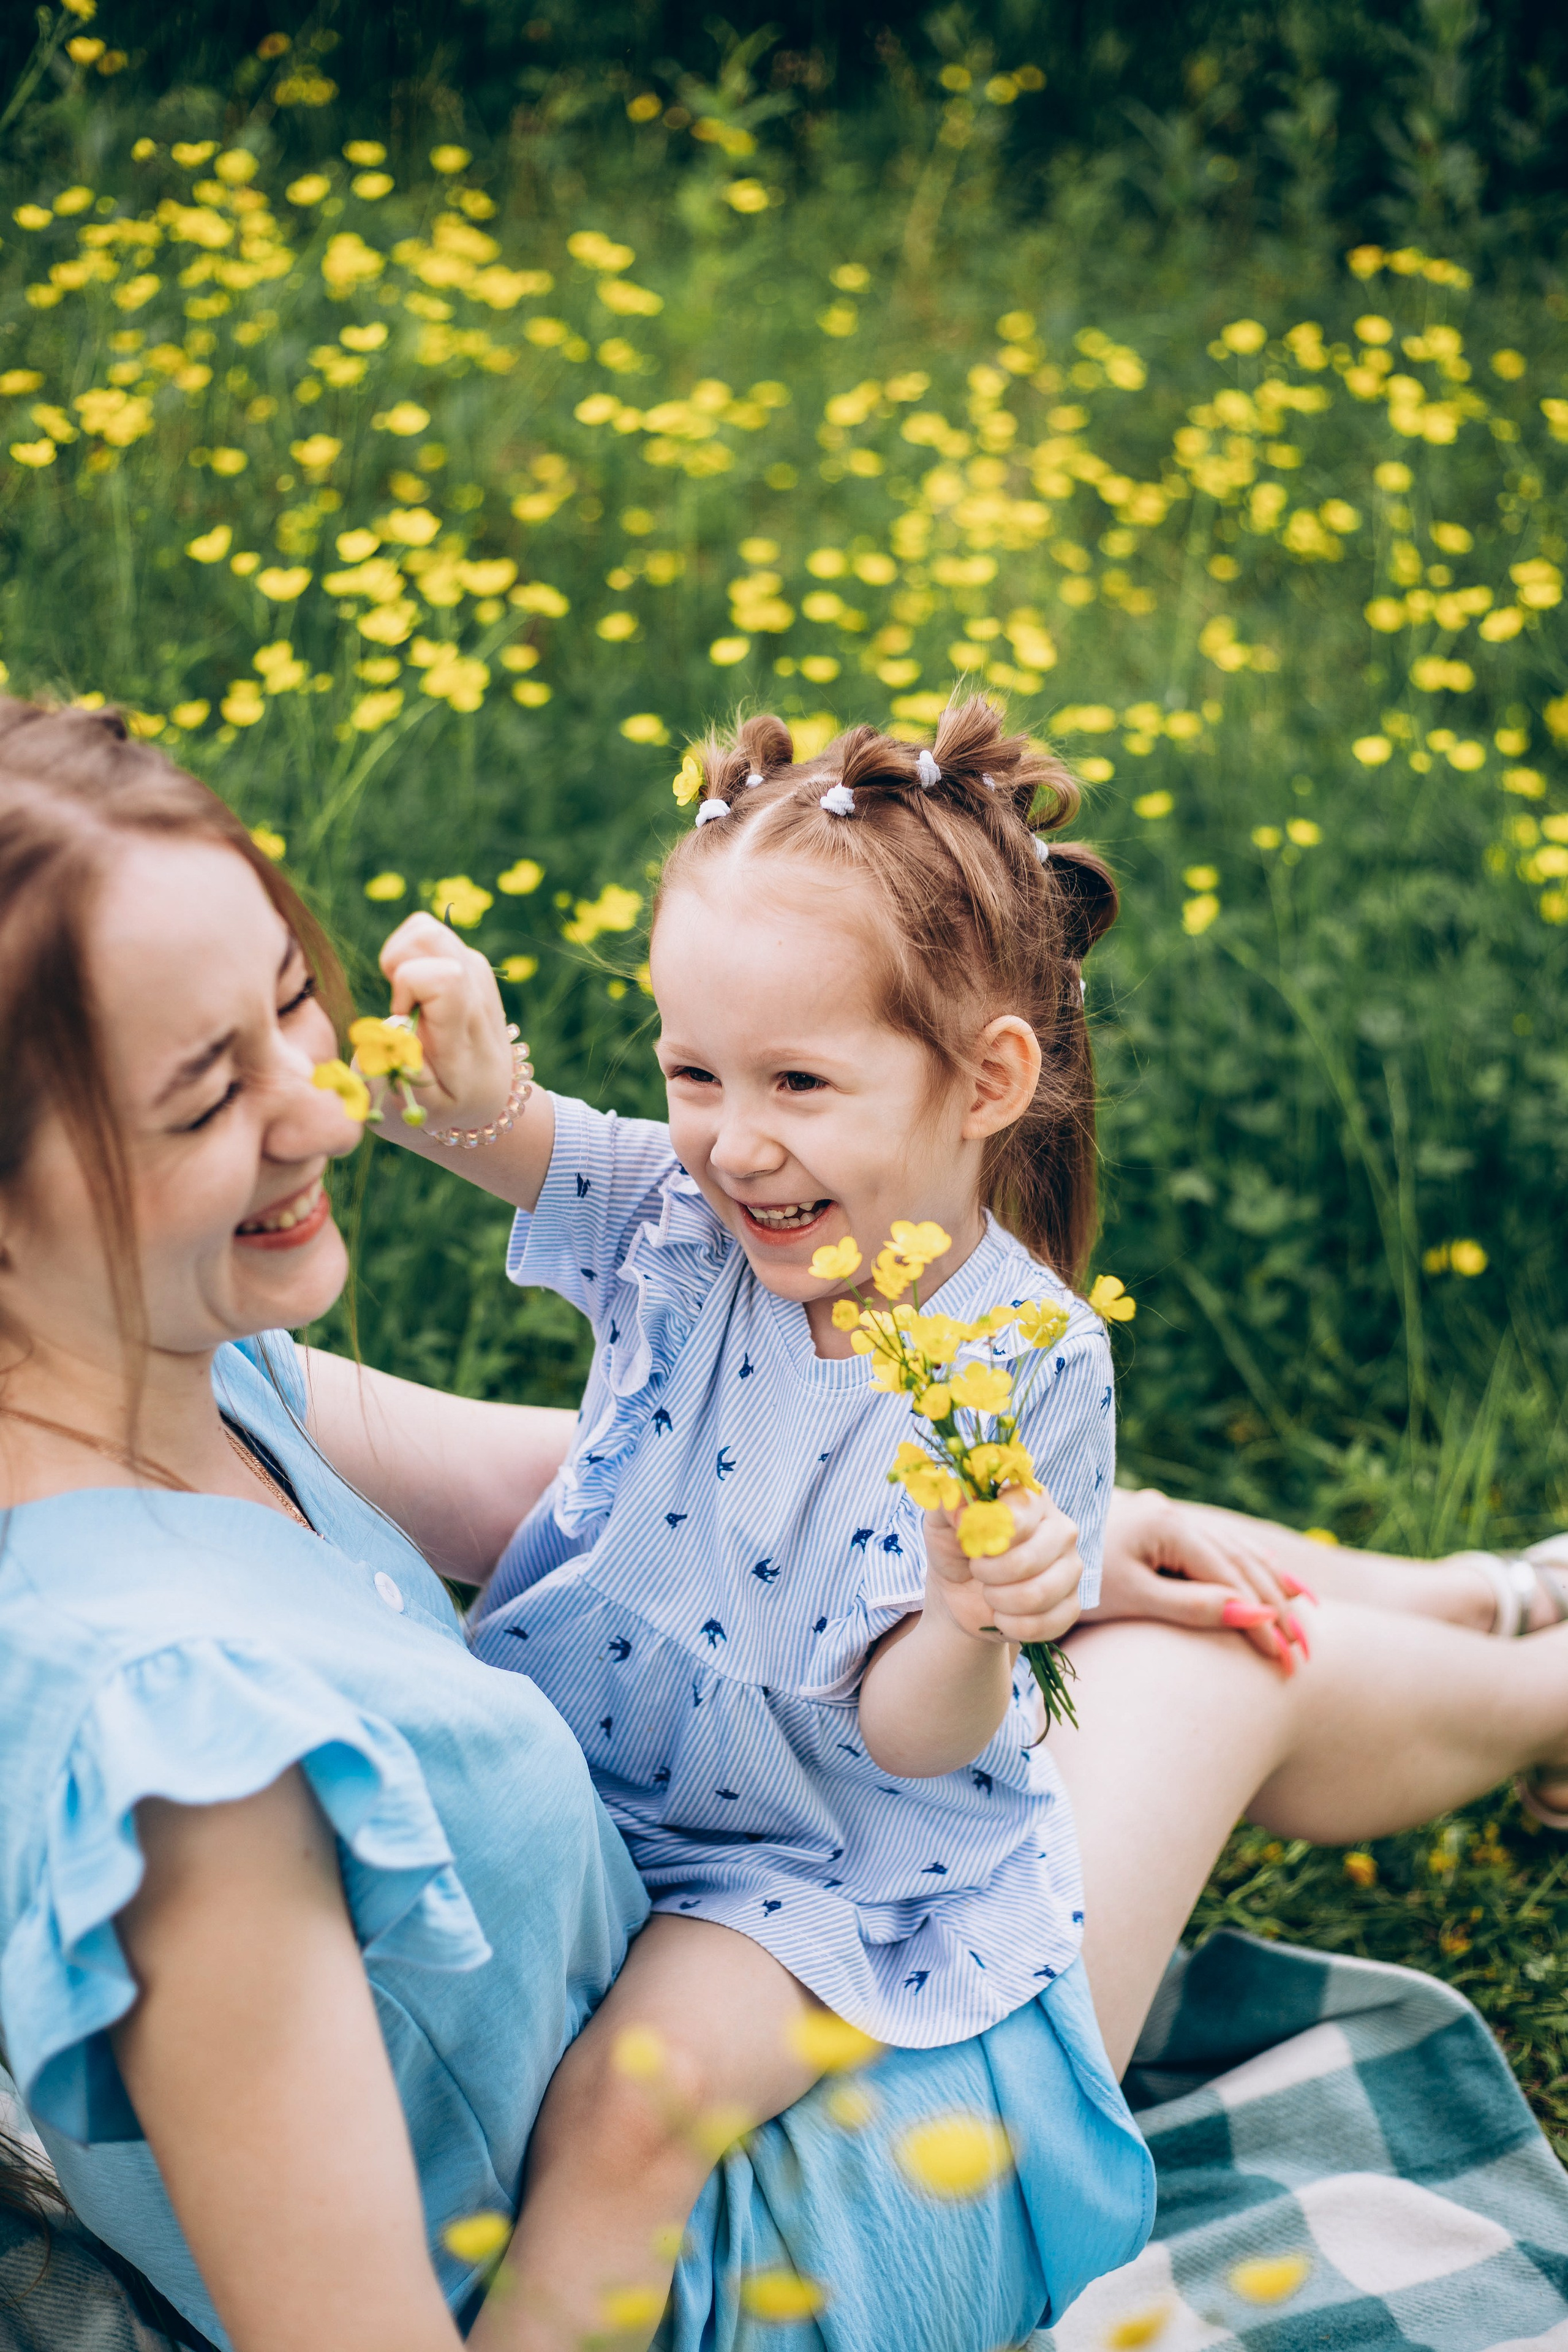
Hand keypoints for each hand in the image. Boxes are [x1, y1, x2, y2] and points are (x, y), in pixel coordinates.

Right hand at [377, 913, 513, 1132]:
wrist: (489, 1097)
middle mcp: (476, 992)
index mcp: (464, 1031)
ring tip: (406, 999)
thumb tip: (381, 1036)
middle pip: (429, 936)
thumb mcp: (422, 1110)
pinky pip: (426, 934)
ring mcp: (476, 971)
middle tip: (402, 1006)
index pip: (444, 977)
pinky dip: (408, 955)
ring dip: (401, 958)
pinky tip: (414, 991)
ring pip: (425, 929)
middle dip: (397, 964)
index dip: (407, 989)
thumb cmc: (446, 1104)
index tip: (403, 1022)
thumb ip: (395, 1078)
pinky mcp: (470, 961)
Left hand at [925, 1484, 1083, 1646]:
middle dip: (990, 1575)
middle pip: (1029, 1560)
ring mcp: (1071, 1567)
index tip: (973, 1547)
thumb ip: (948, 1504)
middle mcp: (1060, 1529)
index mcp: (1030, 1500)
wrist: (961, 1594)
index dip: (989, 1538)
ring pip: (1039, 1594)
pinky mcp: (1072, 1603)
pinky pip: (1048, 1623)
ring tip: (989, 1594)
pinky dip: (1014, 1626)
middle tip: (977, 1572)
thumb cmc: (955, 1549)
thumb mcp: (941, 1522)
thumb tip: (963, 1504)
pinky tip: (1003, 1616)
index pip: (1018, 1516)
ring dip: (1000, 1601)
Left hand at [1095, 1487, 1309, 1672]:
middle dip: (1277, 1609)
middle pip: (1241, 1563)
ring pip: (1235, 1551)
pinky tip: (1271, 1579)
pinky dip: (1248, 1565)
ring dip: (1272, 1584)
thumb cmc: (1075, 1579)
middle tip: (1304, 1655)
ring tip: (1307, 1617)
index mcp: (1169, 1524)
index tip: (1287, 1660)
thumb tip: (1260, 1616)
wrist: (1027, 1548)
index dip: (1264, 1621)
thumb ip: (1194, 1606)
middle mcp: (1175, 1514)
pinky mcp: (1159, 1526)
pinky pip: (1217, 1546)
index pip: (1232, 1579)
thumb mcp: (1133, 1597)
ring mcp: (1168, 1516)